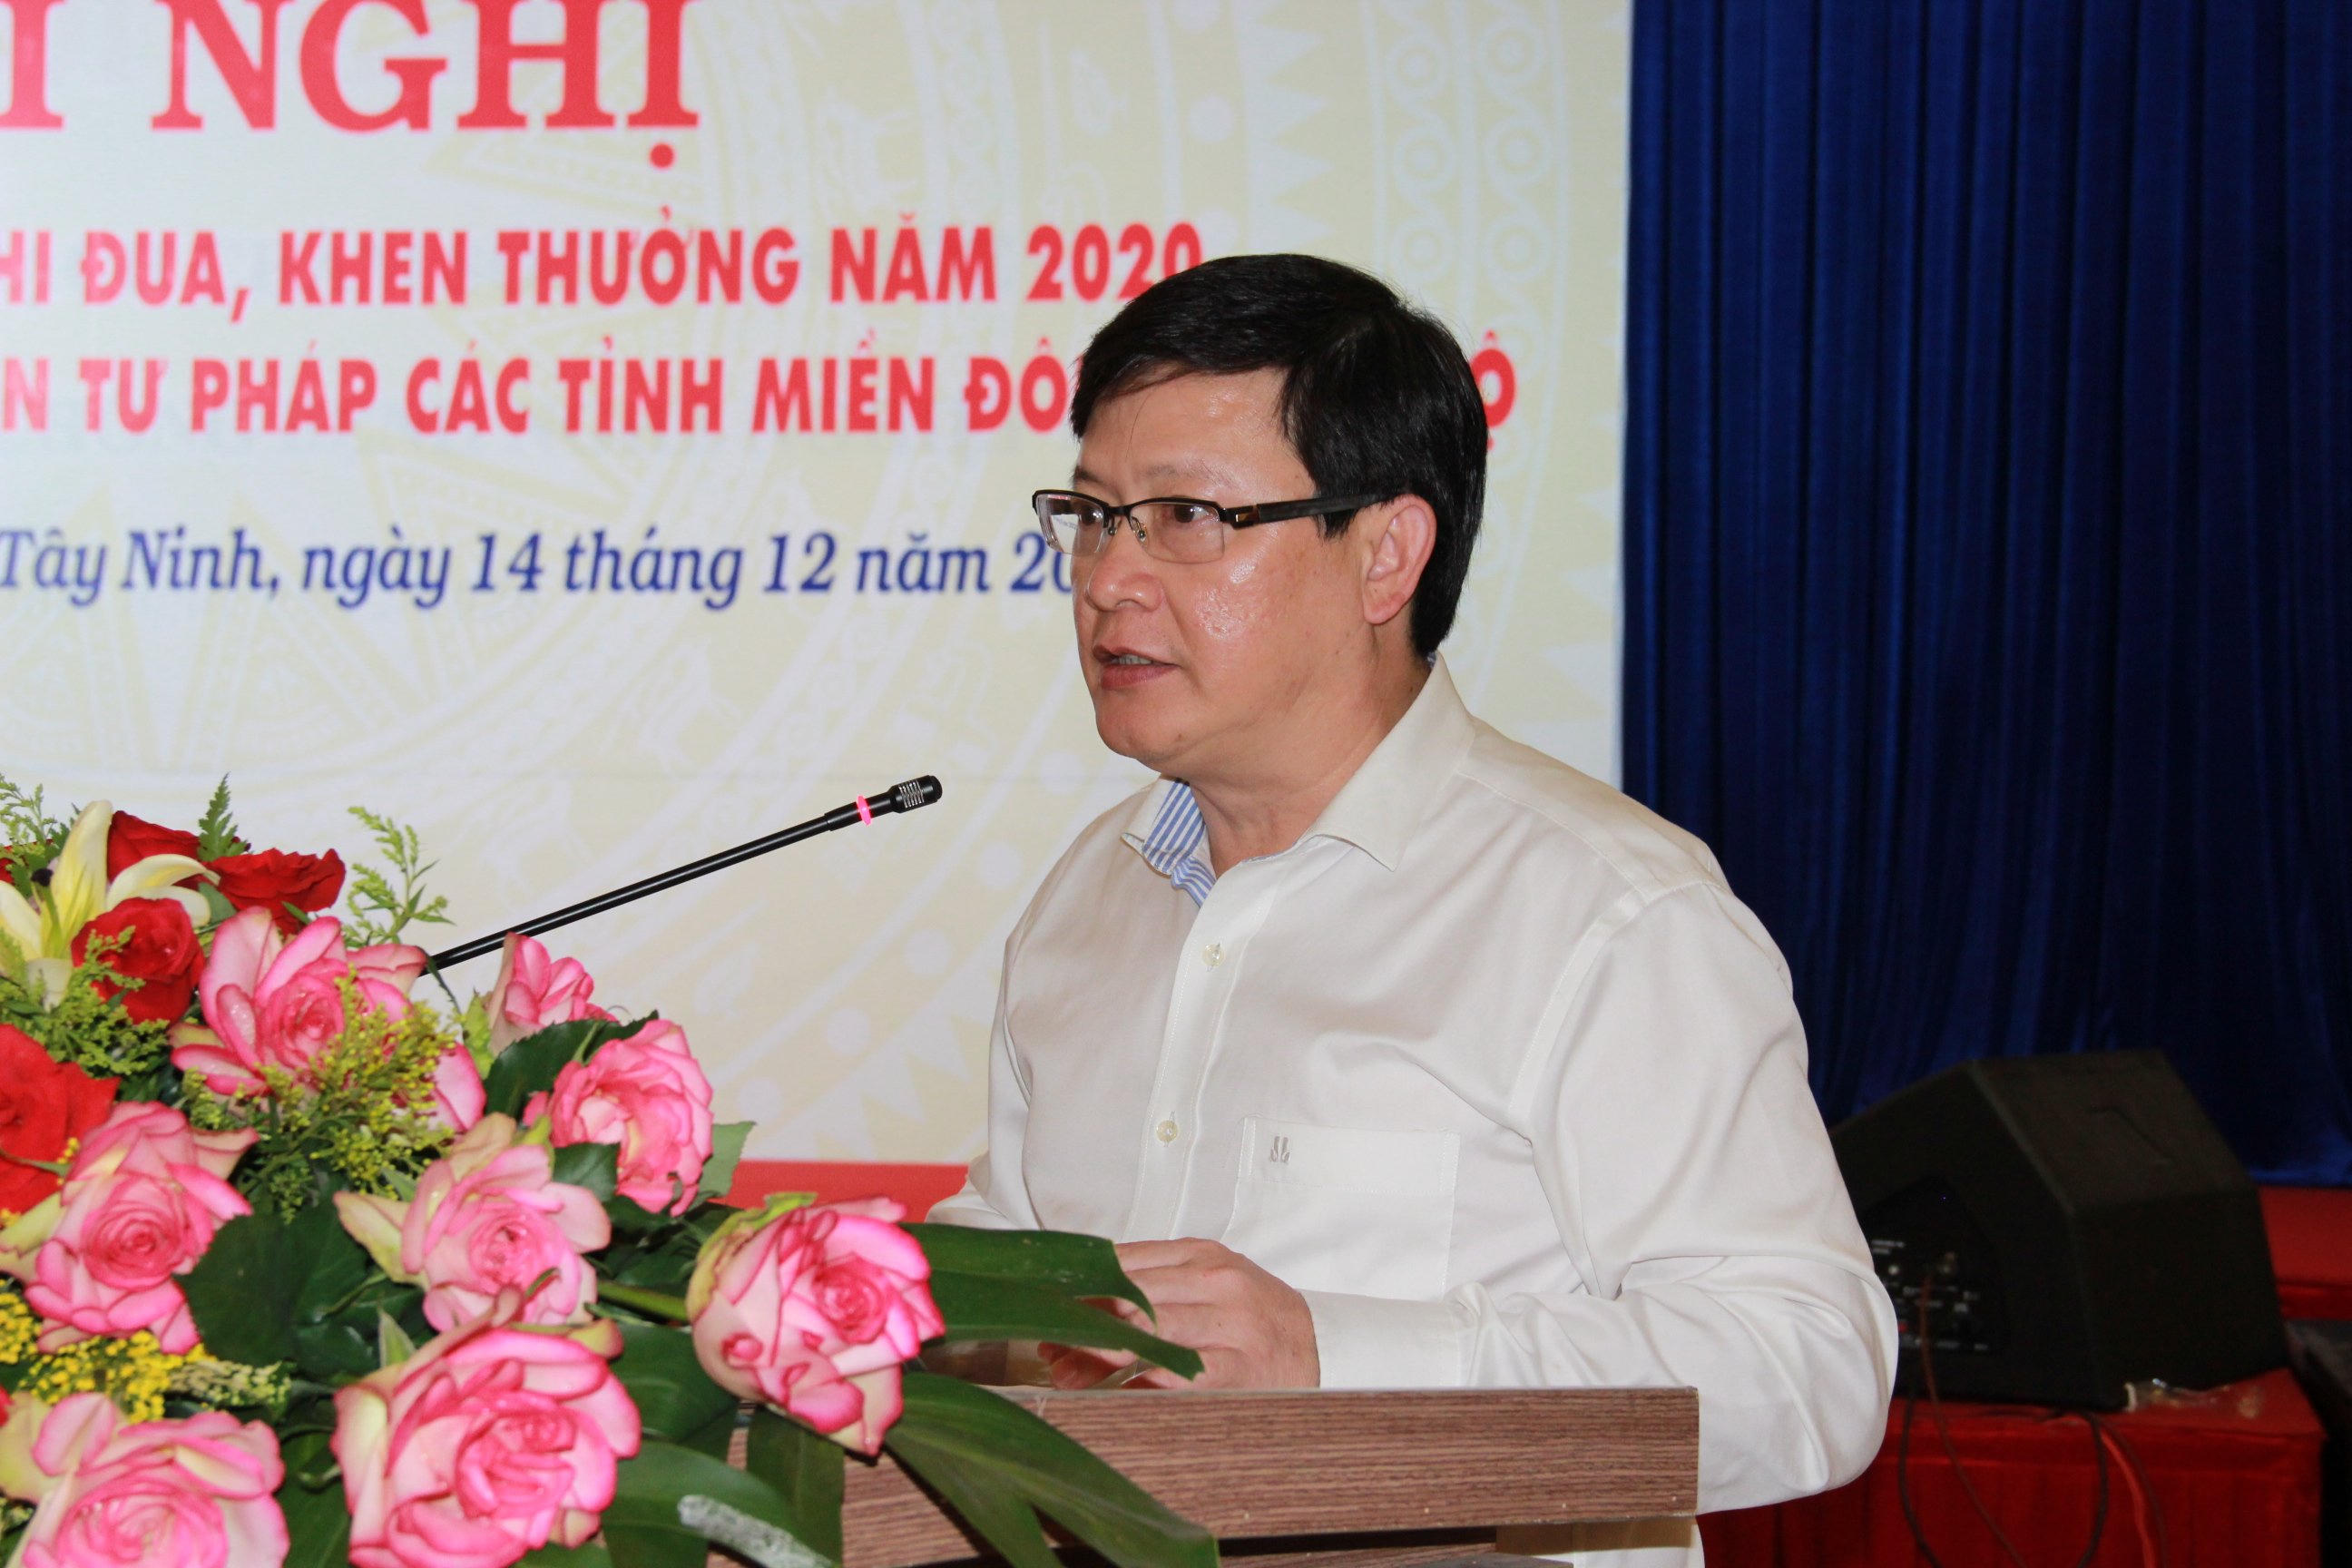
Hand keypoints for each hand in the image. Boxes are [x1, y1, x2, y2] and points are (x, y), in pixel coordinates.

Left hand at [1043, 1238, 1319, 1390]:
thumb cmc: (1252, 1316)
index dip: (1081, 1289)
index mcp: (1201, 1254)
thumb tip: (1079, 1311)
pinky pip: (1186, 1371)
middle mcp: (1215, 1280)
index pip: (1126, 1264)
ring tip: (1067, 1372)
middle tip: (1050, 1349)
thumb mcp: (1206, 1284)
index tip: (1048, 1308)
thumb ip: (1151, 1287)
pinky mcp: (1242, 1365)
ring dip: (1102, 1353)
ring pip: (1151, 1330)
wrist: (1319, 1345)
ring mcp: (1231, 1322)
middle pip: (1131, 1296)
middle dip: (1084, 1324)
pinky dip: (1148, 1377)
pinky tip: (1118, 1386)